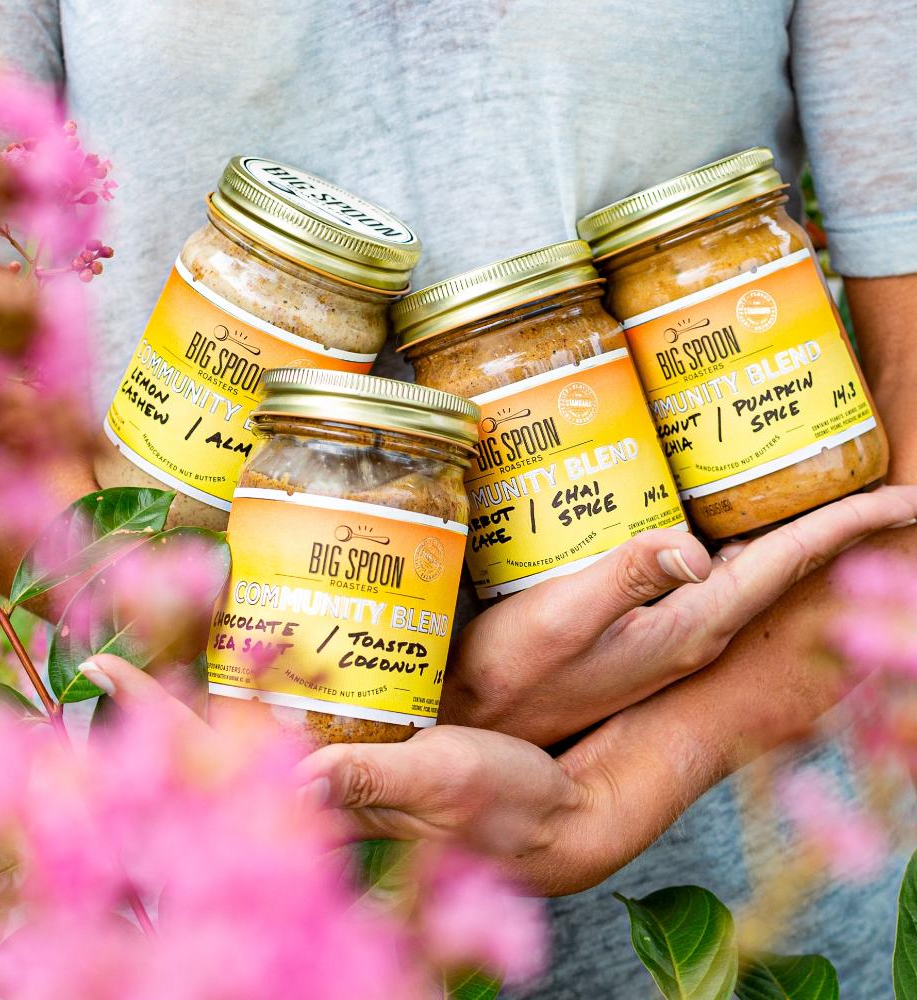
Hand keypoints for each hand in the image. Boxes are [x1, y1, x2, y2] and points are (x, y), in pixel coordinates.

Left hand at [78, 654, 593, 894]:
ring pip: (252, 744)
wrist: (552, 817)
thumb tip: (299, 780)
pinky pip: (297, 729)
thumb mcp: (449, 781)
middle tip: (111, 656)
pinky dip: (263, 699)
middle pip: (218, 754)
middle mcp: (320, 793)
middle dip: (158, 708)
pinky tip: (256, 672)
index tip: (104, 671)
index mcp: (330, 803)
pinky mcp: (368, 760)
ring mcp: (340, 776)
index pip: (222, 770)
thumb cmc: (508, 805)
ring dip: (203, 705)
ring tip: (163, 658)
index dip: (159, 721)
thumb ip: (376, 779)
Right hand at [441, 485, 916, 746]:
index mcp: (691, 626)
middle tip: (879, 478)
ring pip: (757, 571)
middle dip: (840, 525)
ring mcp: (673, 630)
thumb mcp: (563, 618)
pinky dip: (746, 543)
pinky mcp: (646, 622)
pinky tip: (734, 519)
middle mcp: (695, 630)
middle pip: (790, 569)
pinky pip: (718, 573)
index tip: (909, 497)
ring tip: (824, 486)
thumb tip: (695, 547)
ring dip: (798, 532)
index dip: (852, 526)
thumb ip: (626, 578)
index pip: (790, 566)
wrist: (485, 714)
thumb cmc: (516, 669)